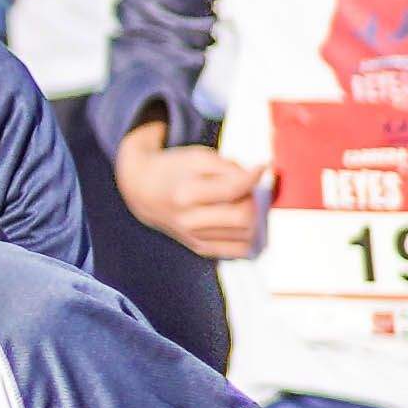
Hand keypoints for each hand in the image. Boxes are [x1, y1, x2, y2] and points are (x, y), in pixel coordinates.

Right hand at [108, 111, 268, 264]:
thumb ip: (231, 166)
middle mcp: (190, 221)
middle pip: (246, 217)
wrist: (144, 192)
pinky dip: (248, 235)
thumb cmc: (175, 170)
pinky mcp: (201, 248)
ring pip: (248, 235)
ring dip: (253, 217)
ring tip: (239, 202)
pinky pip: (241, 250)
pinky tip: (239, 220)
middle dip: (253, 199)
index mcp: (186, 194)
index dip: (255, 176)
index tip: (262, 166)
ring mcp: (195, 238)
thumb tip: (261, 177)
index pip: (235, 190)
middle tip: (245, 188)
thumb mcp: (198, 157)